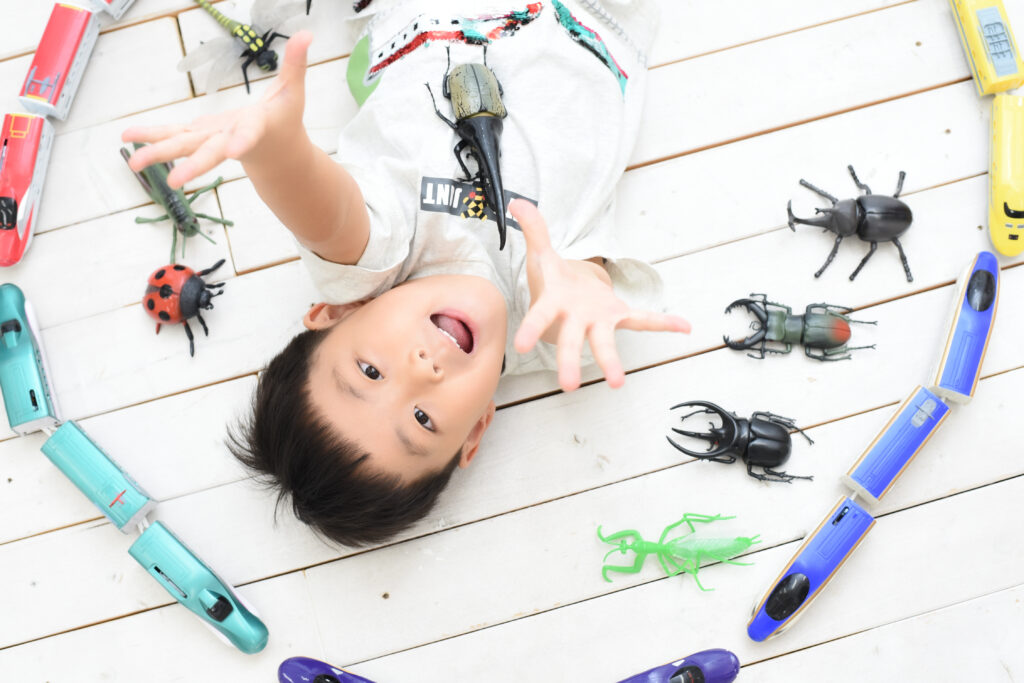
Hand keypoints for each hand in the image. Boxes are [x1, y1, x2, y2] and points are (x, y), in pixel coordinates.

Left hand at [121, 31, 313, 188]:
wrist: (278, 153)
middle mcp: (231, 139)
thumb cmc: (286, 120)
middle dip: (193, 166)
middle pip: (210, 152)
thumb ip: (296, 64)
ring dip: (159, 153)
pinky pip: (174, 138)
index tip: (233, 151)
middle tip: (175, 181)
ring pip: (185, 148)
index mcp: (257, 128)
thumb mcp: (294, 91)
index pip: (250, 135)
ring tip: (134, 162)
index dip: (242, 141)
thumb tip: (307, 34)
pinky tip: (128, 138)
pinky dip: (152, 137)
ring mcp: (212, 141)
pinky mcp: (199, 137)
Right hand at [511, 199, 690, 391]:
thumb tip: (518, 202)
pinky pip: (642, 321)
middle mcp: (575, 320)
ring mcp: (598, 322)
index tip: (521, 345)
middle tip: (569, 385)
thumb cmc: (554, 280)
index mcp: (553, 304)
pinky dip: (663, 324)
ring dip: (610, 362)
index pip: (539, 316)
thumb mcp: (543, 253)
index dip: (531, 329)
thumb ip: (534, 229)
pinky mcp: (618, 317)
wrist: (569, 297)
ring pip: (603, 344)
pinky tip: (684, 327)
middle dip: (570, 361)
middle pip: (572, 341)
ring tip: (617, 383)